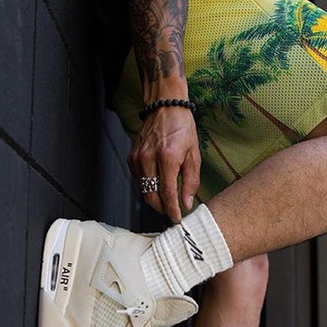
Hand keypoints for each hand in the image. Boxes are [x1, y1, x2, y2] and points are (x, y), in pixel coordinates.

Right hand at [127, 106, 200, 222]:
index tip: (177, 220)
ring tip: (167, 200)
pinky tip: (158, 185)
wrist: (165, 107)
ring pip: (144, 190)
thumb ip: (191, 181)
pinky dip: (148, 187)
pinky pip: (139, 180)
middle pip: (151, 197)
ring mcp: (137, 158)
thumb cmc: (182, 128)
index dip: (172, 211)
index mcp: (167, 157)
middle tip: (172, 213)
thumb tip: (186, 203)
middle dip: (162, 209)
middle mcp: (149, 158)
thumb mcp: (194, 155)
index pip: (167, 193)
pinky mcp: (132, 157)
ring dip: (155, 199)